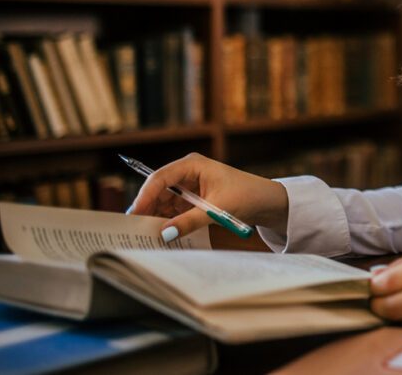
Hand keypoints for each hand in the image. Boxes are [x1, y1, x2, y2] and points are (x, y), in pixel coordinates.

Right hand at [127, 152, 287, 240]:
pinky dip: (168, 220)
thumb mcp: (217, 210)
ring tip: (145, 235)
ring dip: (156, 216)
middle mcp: (187, 172)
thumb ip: (189, 221)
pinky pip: (173, 208)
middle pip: (157, 190)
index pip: (160, 178)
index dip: (145, 196)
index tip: (134, 214)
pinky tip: (162, 233)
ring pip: (163, 201)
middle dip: (147, 208)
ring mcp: (189, 185)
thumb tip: (164, 234)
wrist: (267, 201)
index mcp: (192, 165)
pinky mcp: (192, 198)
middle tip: (134, 230)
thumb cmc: (247, 196)